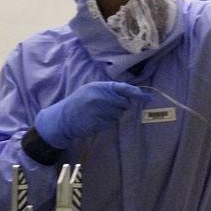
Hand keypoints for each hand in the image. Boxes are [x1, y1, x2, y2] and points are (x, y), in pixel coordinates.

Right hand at [35, 82, 149, 148]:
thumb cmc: (79, 103)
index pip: (124, 88)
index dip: (137, 93)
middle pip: (124, 103)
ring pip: (119, 114)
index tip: (148, 98)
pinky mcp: (98, 122)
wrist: (62, 118)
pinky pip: (111, 123)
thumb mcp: (92, 90)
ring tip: (98, 113)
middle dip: (121, 106)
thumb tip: (134, 94)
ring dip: (113, 115)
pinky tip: (96, 120)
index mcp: (99, 87)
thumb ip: (110, 90)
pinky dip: (107, 123)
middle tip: (107, 107)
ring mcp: (99, 111)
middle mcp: (100, 97)